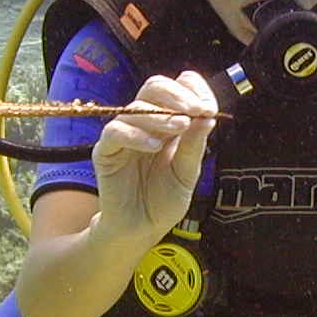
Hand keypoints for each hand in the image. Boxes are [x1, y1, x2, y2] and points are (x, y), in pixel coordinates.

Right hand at [92, 72, 217, 241]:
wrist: (141, 229)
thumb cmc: (163, 201)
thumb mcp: (187, 174)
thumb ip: (195, 145)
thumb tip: (208, 117)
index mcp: (168, 123)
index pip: (179, 88)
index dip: (194, 91)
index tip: (210, 108)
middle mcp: (146, 123)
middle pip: (155, 87)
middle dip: (178, 95)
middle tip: (197, 110)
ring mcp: (124, 135)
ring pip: (136, 107)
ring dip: (162, 115)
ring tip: (180, 127)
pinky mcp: (106, 151)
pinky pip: (115, 131)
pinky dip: (136, 134)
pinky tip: (154, 146)